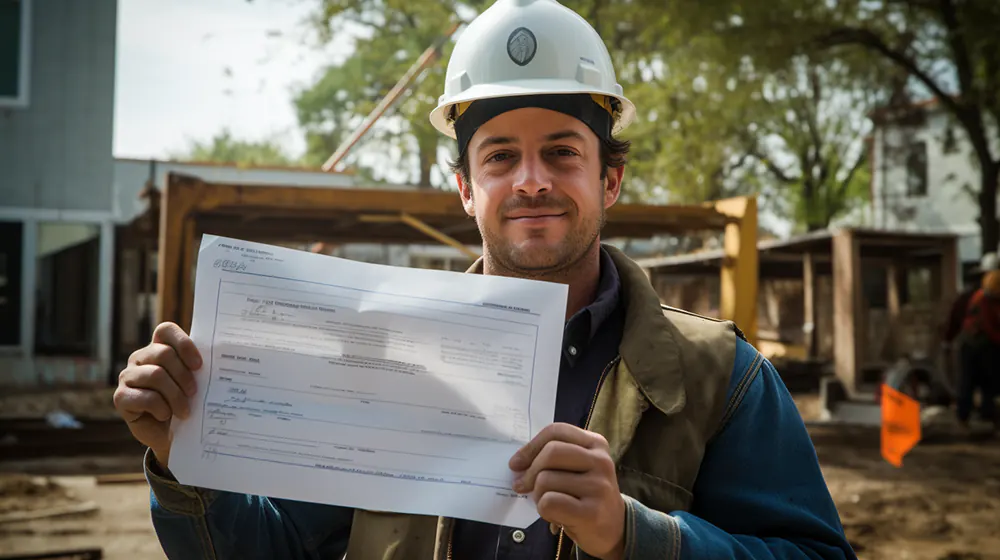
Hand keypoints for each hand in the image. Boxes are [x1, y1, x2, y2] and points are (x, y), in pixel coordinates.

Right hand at [113, 322, 201, 467]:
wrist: (170, 436)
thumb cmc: (185, 404)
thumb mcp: (195, 384)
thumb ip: (200, 369)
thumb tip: (224, 361)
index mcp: (159, 348)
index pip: (166, 330)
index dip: (184, 344)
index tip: (199, 365)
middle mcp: (140, 358)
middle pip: (163, 353)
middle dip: (184, 376)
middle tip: (194, 393)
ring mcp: (128, 376)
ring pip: (155, 375)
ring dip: (175, 396)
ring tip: (185, 411)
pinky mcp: (120, 397)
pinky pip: (144, 397)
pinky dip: (161, 408)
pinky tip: (165, 415)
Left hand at [509, 423, 624, 559]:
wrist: (614, 529)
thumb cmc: (586, 495)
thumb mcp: (578, 468)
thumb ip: (553, 458)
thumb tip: (517, 464)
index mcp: (596, 444)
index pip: (556, 431)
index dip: (531, 446)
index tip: (517, 463)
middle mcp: (601, 461)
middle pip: (551, 452)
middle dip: (530, 471)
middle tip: (522, 486)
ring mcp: (599, 487)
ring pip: (546, 479)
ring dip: (538, 494)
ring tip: (549, 502)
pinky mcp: (592, 512)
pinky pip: (549, 502)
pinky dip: (543, 509)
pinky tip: (555, 515)